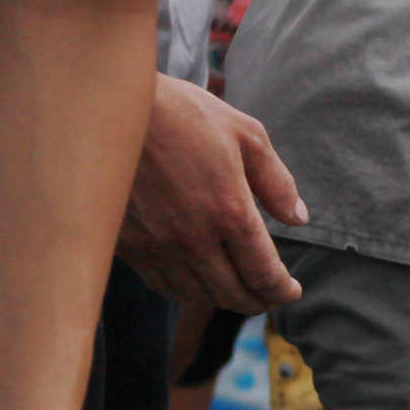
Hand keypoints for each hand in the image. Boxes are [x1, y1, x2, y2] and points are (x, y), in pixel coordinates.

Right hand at [118, 77, 306, 311]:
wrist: (110, 108)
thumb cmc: (184, 114)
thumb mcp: (247, 136)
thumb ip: (277, 182)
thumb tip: (298, 219)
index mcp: (230, 213)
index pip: (264, 274)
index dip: (282, 290)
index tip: (292, 291)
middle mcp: (193, 239)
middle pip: (233, 294)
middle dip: (258, 300)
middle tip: (269, 296)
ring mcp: (156, 246)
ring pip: (196, 296)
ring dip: (223, 300)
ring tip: (238, 292)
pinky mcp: (126, 245)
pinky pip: (160, 284)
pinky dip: (185, 291)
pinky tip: (195, 283)